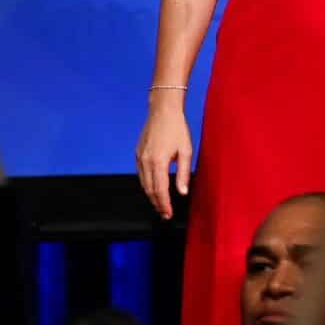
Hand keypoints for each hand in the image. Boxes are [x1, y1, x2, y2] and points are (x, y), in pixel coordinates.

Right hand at [136, 101, 192, 219]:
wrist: (163, 110)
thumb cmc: (177, 128)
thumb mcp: (186, 150)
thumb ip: (184, 173)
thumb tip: (183, 192)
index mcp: (158, 162)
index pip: (160, 190)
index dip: (164, 204)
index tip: (168, 214)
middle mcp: (145, 161)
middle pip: (149, 189)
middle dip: (157, 203)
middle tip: (165, 214)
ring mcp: (139, 157)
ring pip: (143, 183)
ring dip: (151, 195)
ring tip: (160, 204)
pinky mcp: (137, 153)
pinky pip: (141, 174)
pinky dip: (146, 184)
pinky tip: (153, 188)